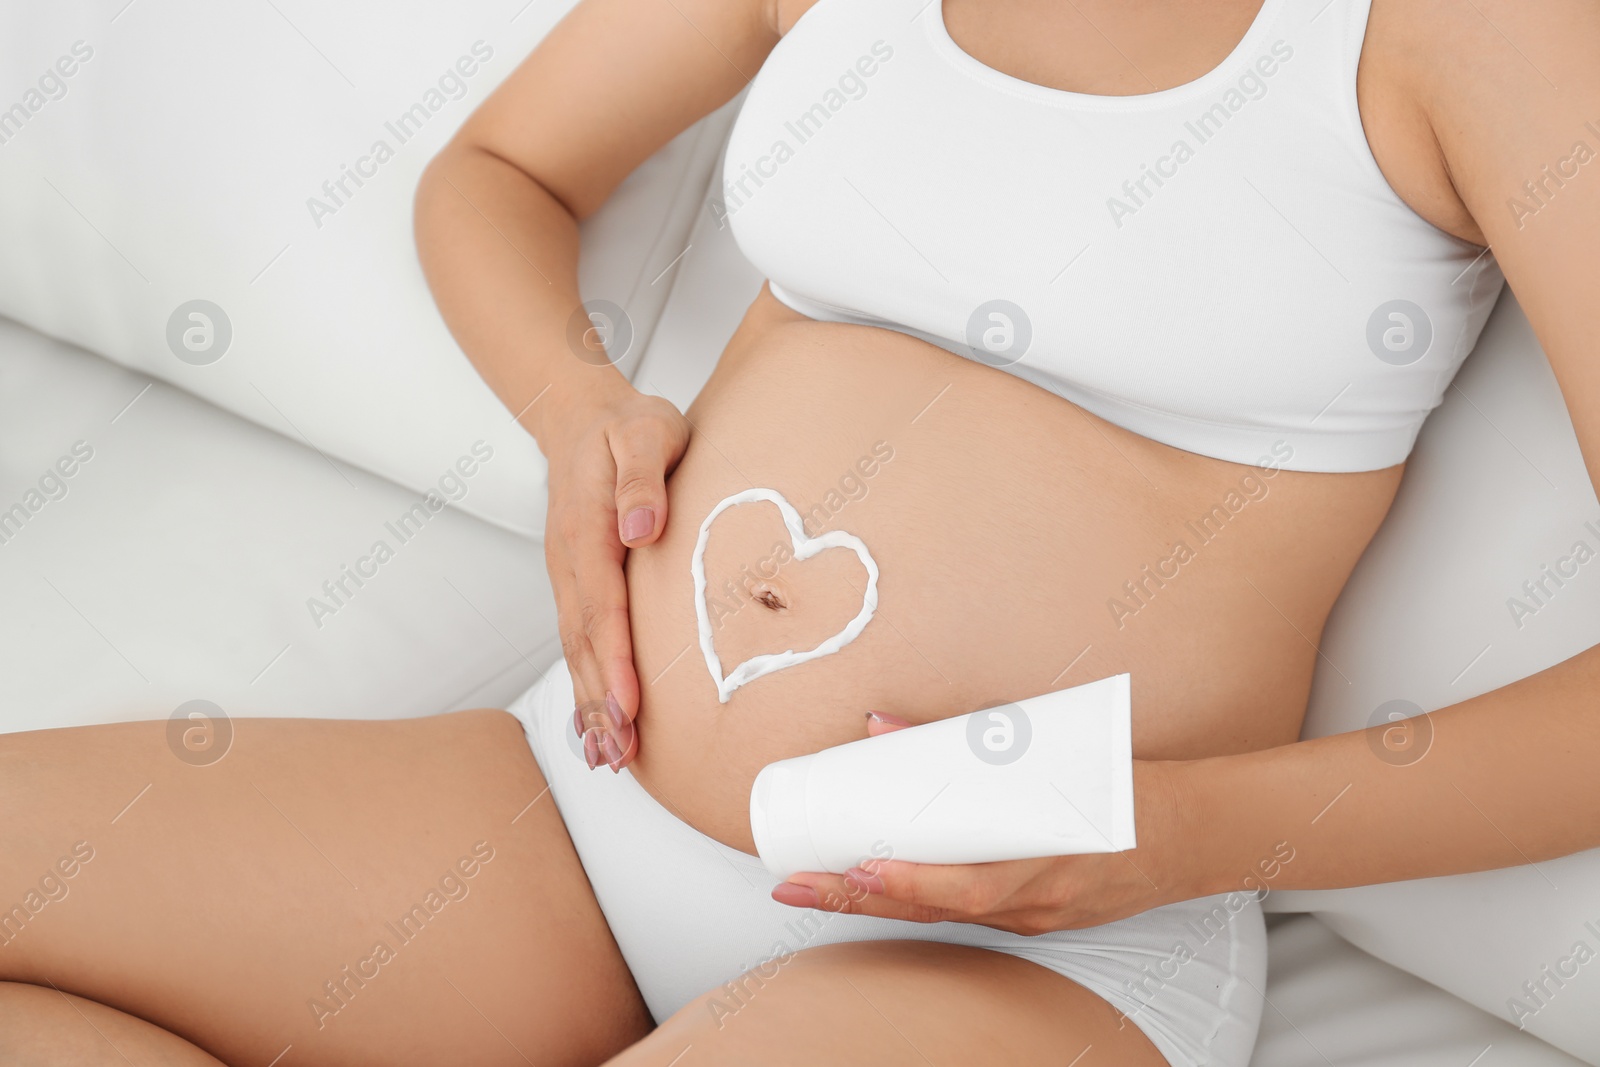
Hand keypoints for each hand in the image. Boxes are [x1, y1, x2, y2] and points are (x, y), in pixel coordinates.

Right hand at [541, 381, 689, 772]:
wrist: (581, 415)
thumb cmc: (626, 425)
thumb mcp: (646, 431)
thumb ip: (644, 478)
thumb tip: (640, 528)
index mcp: (587, 526)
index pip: (603, 603)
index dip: (616, 657)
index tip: (629, 703)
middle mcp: (569, 558)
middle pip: (583, 640)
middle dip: (601, 700)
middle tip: (621, 752)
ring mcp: (566, 574)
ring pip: (576, 648)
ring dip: (591, 702)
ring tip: (609, 755)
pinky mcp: (574, 582)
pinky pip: (577, 639)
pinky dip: (587, 682)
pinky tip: (598, 721)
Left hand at [769, 712, 1200, 933]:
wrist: (1196, 835)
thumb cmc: (1128, 789)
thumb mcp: (1059, 754)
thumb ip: (974, 736)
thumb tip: (885, 723)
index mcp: (1048, 866)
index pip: (967, 889)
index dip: (908, 884)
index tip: (856, 869)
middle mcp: (1036, 904)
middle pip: (932, 912)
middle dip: (856, 901)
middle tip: (793, 887)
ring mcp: (1035, 918)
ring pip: (940, 918)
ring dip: (874, 904)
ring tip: (813, 888)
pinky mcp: (1034, 917)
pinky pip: (966, 914)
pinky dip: (915, 901)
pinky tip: (873, 890)